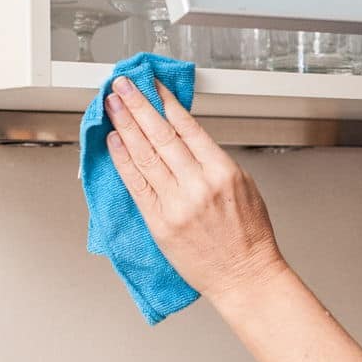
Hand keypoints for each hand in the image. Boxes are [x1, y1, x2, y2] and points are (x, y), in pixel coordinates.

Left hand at [104, 75, 284, 306]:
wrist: (245, 276)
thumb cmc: (249, 237)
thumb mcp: (245, 187)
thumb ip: (214, 161)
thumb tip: (186, 139)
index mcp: (222, 172)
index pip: (187, 127)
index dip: (165, 102)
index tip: (152, 86)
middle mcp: (197, 185)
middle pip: (160, 135)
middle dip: (138, 105)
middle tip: (123, 85)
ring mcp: (176, 204)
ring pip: (144, 155)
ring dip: (124, 125)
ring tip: (112, 105)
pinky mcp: (159, 223)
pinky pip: (136, 185)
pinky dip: (122, 160)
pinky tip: (114, 142)